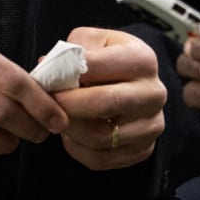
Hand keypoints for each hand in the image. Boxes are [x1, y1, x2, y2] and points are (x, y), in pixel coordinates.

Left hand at [53, 26, 167, 170]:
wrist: (132, 84)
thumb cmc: (106, 60)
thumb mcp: (92, 41)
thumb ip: (71, 51)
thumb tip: (48, 68)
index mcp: (142, 59)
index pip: (96, 67)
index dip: (64, 74)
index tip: (44, 80)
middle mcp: (154, 93)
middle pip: (104, 103)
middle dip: (66, 104)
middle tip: (46, 103)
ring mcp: (152, 125)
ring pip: (100, 136)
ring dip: (69, 128)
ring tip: (57, 117)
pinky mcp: (143, 150)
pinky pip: (101, 158)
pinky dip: (77, 148)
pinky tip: (72, 134)